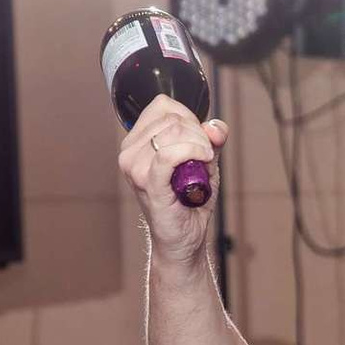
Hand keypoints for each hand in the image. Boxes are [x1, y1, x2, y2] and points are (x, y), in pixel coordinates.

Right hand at [116, 95, 229, 263]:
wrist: (183, 238)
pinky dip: (192, 152)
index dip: (189, 118)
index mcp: (137, 142)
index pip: (163, 106)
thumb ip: (212, 139)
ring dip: (199, 146)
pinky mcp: (148, 183)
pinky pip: (169, 154)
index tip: (199, 140)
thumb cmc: (189, 200)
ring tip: (201, 167)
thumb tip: (215, 127)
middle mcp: (130, 152)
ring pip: (174, 132)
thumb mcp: (204, 161)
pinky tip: (204, 161)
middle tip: (205, 159)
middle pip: (173, 119)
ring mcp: (135, 168)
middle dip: (199, 135)